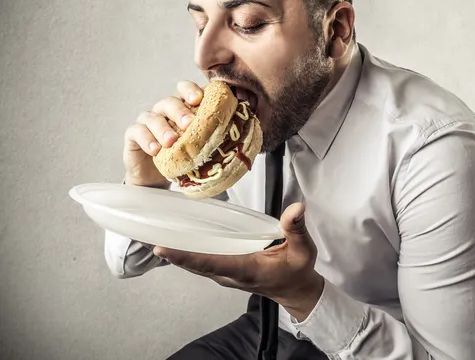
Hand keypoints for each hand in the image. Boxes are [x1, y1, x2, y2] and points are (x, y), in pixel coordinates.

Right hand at [123, 80, 203, 187]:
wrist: (156, 177)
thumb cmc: (181, 157)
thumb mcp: (198, 145)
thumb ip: (212, 135)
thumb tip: (241, 135)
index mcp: (183, 108)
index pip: (185, 90)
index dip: (190, 90)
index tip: (199, 99)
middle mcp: (165, 110)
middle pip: (170, 102)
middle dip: (180, 111)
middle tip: (189, 123)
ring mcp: (148, 121)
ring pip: (153, 117)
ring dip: (163, 128)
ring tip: (171, 141)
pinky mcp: (133, 134)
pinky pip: (137, 132)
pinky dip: (147, 140)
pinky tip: (155, 150)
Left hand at [153, 202, 324, 321]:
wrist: (295, 290)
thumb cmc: (296, 271)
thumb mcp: (303, 250)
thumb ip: (296, 229)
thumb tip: (295, 209)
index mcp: (245, 269)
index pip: (210, 263)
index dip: (185, 256)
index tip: (162, 248)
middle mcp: (229, 274)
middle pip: (193, 264)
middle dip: (170, 252)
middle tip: (145, 236)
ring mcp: (225, 274)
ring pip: (194, 265)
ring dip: (174, 253)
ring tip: (151, 235)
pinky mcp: (224, 270)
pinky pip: (200, 262)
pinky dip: (184, 253)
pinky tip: (174, 240)